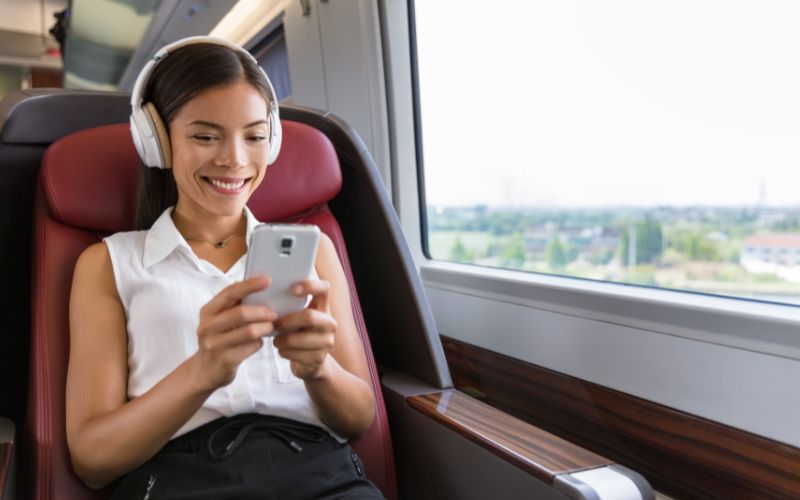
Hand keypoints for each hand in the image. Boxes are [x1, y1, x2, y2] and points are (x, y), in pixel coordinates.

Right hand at [193, 275, 276, 390]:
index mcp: (208, 311)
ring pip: (249, 331)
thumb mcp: (219, 320)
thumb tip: (261, 287)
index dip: (249, 285)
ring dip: (264, 327)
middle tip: (274, 313)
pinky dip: (259, 342)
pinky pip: (251, 347)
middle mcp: (207, 327)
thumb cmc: (219, 339)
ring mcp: (215, 345)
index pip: (230, 293)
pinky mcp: (225, 360)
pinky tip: (260, 341)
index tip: (267, 280)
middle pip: (241, 313)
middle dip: (262, 311)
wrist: (205, 370)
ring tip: (271, 326)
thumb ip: (234, 305)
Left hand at [273, 279, 336, 379]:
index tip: (293, 289)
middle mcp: (329, 323)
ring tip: (276, 341)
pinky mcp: (320, 358)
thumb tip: (265, 295)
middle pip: (309, 316)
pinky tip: (282, 350)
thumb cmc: (297, 332)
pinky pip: (297, 355)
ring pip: (299, 339)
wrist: (309, 361)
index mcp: (323, 307)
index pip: (324, 289)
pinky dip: (285, 352)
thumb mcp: (296, 316)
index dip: (310, 286)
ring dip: (282, 340)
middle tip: (275, 325)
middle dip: (288, 321)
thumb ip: (289, 305)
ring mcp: (327, 341)